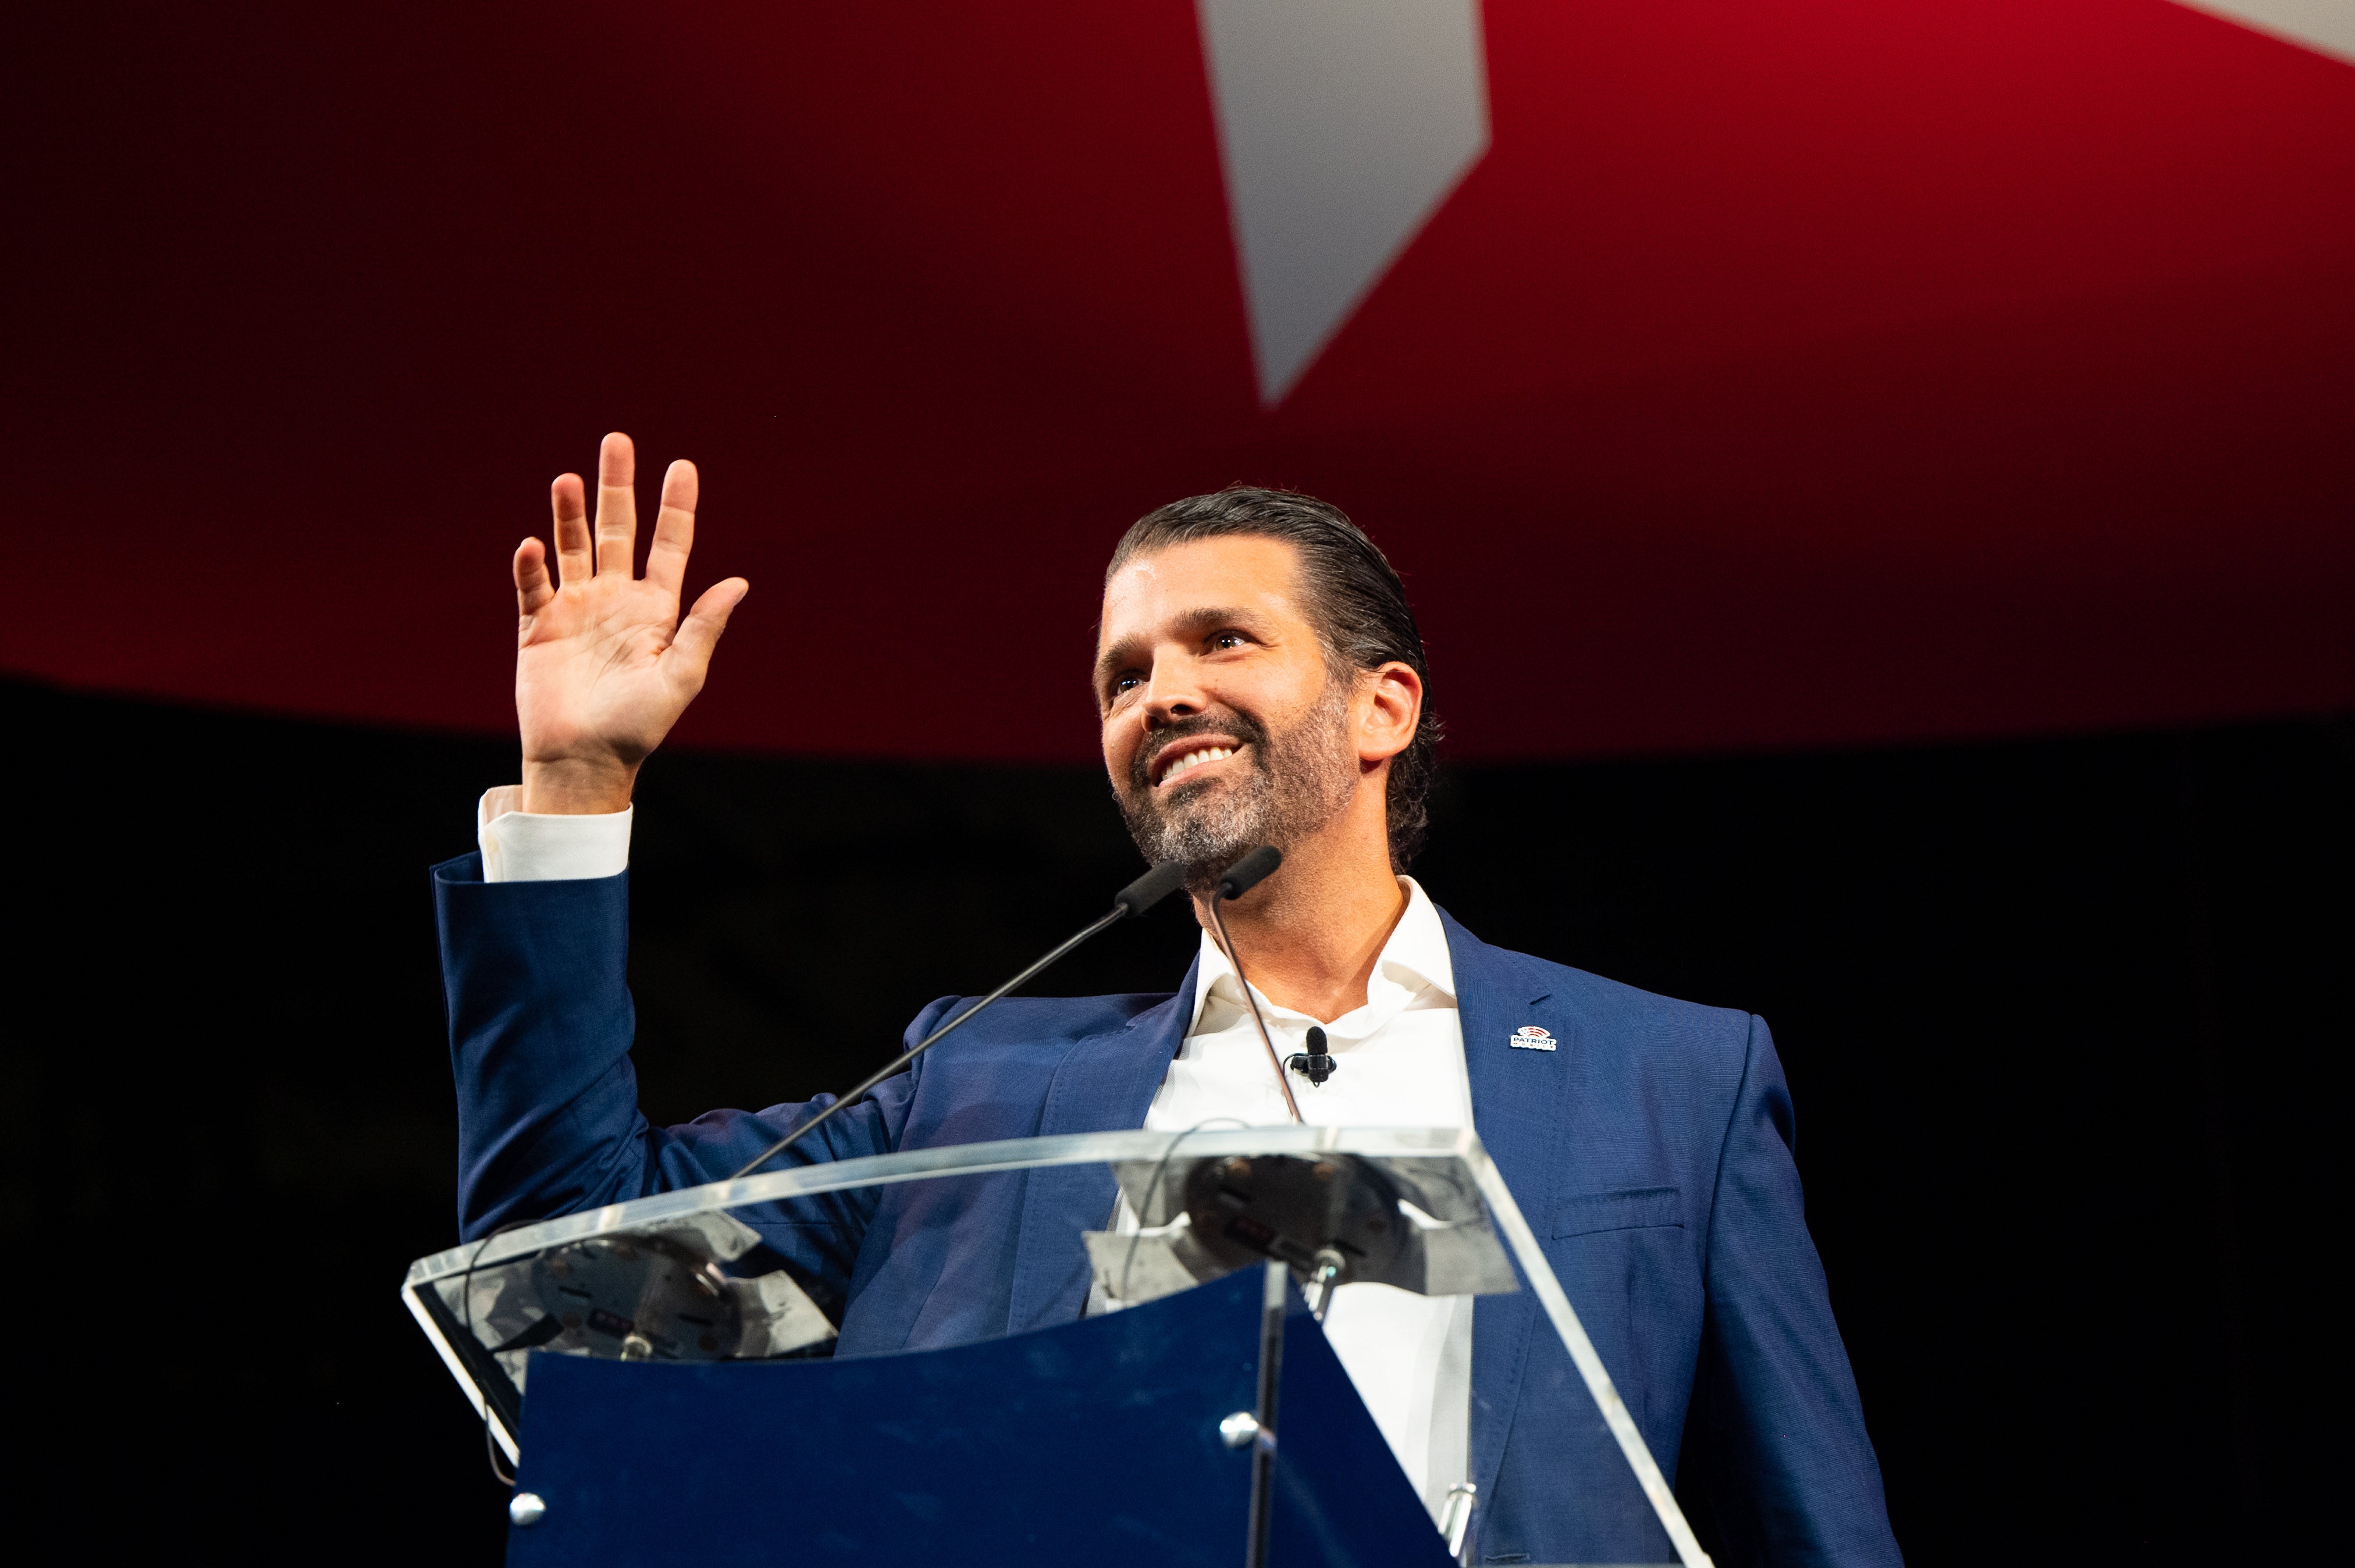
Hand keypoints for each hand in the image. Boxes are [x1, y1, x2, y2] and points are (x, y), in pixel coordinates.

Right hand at [511, 432, 747, 812]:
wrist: (584, 762)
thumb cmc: (638, 727)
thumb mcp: (681, 677)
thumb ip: (704, 627)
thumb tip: (740, 582)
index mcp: (656, 611)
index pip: (669, 545)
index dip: (676, 506)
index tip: (682, 465)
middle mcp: (615, 601)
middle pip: (617, 531)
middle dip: (616, 487)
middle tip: (616, 441)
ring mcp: (575, 609)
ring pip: (573, 547)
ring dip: (569, 513)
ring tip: (568, 479)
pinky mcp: (538, 627)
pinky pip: (534, 585)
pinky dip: (532, 565)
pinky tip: (535, 545)